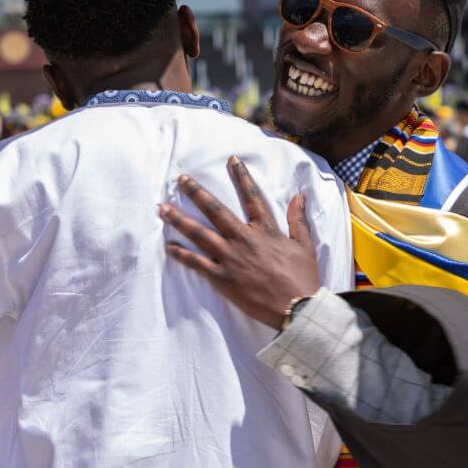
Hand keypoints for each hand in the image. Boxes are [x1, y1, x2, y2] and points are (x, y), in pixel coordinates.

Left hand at [160, 156, 318, 329]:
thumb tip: (299, 195)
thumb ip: (298, 219)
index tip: (232, 160)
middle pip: (216, 210)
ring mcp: (230, 258)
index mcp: (265, 230)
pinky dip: (181, 255)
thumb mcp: (305, 245)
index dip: (242, 177)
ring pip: (200, 234)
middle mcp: (244, 239)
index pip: (252, 197)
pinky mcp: (222, 277)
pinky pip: (196, 263)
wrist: (295, 308)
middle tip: (181, 179)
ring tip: (162, 208)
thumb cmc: (302, 277)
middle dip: (197, 193)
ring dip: (179, 220)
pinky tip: (168, 246)